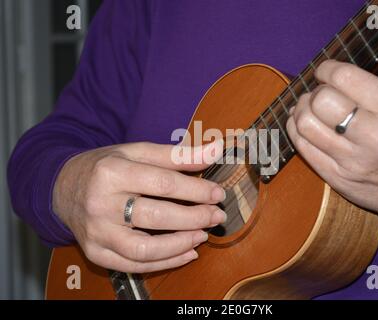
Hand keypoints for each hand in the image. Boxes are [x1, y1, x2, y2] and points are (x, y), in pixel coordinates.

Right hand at [52, 141, 226, 272]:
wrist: (63, 188)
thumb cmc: (105, 167)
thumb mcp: (137, 152)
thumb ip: (178, 154)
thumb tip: (216, 149)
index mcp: (112, 172)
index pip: (164, 183)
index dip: (197, 190)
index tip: (217, 193)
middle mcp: (101, 204)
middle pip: (157, 216)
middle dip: (195, 218)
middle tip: (216, 216)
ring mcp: (97, 233)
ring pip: (145, 249)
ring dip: (181, 244)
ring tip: (203, 235)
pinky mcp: (95, 253)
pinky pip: (134, 265)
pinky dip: (165, 263)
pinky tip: (186, 253)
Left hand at [287, 48, 377, 222]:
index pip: (343, 78)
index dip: (327, 68)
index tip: (326, 69)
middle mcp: (373, 137)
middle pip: (320, 101)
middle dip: (314, 90)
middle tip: (320, 90)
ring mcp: (352, 161)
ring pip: (305, 125)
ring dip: (300, 109)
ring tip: (309, 105)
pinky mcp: (338, 178)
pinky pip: (303, 150)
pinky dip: (295, 130)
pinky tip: (303, 123)